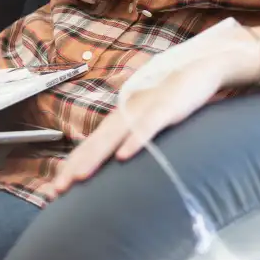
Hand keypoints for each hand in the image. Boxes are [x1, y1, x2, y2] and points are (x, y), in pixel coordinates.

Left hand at [43, 27, 259, 197]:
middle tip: (56, 190)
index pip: (91, 143)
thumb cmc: (174, 95)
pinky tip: (123, 156)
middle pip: (96, 142)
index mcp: (121, 116)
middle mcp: (127, 112)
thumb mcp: (149, 115)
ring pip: (114, 135)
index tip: (56, 189)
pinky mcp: (167, 107)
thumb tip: (118, 155)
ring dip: (96, 156)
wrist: (203, 68)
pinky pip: (148, 127)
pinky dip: (135, 141)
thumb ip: (132, 131)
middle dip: (74, 167)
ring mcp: (145, 109)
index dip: (73, 164)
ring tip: (79, 177)